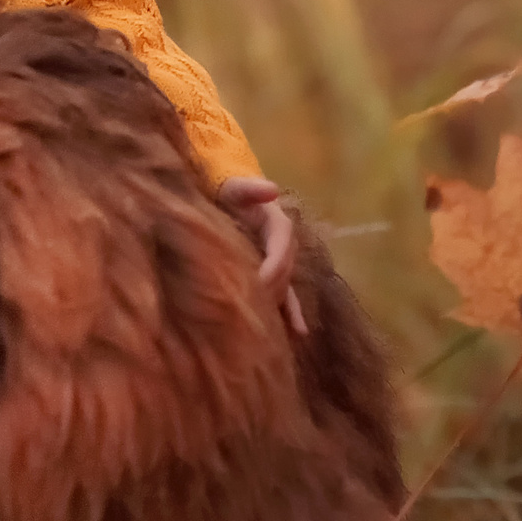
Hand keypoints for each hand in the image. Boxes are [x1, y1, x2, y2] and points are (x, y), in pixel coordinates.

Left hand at [218, 176, 307, 336]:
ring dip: (283, 307)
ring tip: (274, 328)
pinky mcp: (271, 272)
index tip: (257, 284)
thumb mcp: (234, 187)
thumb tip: (273, 189)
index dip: (273, 267)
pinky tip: (299, 334)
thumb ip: (249, 188)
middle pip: (285, 272)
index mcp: (279, 225)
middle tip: (253, 307)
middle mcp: (284, 245)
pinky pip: (286, 294)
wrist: (222, 198)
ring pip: (286, 286)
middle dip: (272, 289)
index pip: (281, 249)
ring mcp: (278, 260)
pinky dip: (291, 312)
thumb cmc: (226, 191)